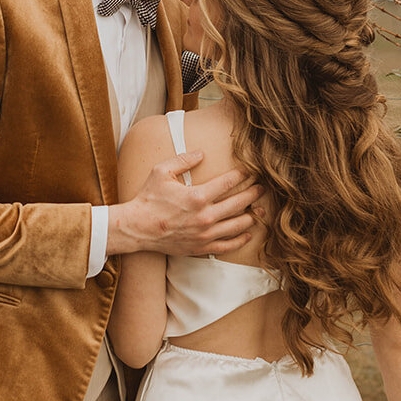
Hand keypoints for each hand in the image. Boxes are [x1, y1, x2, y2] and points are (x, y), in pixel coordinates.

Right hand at [110, 151, 263, 256]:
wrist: (137, 228)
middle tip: (262, 188)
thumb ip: (183, 160)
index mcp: (198, 196)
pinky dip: (241, 239)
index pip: (228, 182)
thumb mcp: (161, 171)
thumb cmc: (148, 198)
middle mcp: (205, 216)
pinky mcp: (201, 247)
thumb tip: (202, 153)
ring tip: (259, 210)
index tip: (249, 170)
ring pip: (238, 225)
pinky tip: (248, 233)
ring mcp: (205, 234)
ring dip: (252, 216)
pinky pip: (228, 245)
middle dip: (253, 193)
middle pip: (239, 203)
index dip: (242, 174)